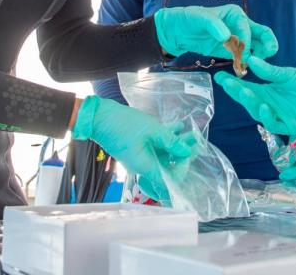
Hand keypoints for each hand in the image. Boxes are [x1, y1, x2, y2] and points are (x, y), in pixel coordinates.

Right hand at [72, 96, 195, 199]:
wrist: (99, 117)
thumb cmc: (122, 125)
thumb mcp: (151, 130)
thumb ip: (170, 141)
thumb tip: (187, 151)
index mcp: (145, 166)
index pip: (169, 179)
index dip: (182, 168)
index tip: (188, 153)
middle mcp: (144, 164)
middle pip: (168, 165)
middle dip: (183, 154)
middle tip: (196, 142)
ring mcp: (140, 155)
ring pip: (163, 153)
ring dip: (177, 143)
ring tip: (191, 132)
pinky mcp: (137, 146)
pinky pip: (156, 144)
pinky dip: (167, 136)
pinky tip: (178, 125)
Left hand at [154, 5, 277, 59]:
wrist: (177, 31)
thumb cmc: (188, 19)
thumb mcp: (199, 18)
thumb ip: (213, 25)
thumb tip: (227, 36)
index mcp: (235, 14)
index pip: (248, 28)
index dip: (247, 41)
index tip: (243, 53)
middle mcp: (240, 25)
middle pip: (262, 34)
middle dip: (267, 45)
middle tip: (265, 57)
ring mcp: (237, 38)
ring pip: (256, 47)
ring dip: (258, 57)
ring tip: (249, 66)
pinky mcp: (231, 50)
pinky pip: (243, 57)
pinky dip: (245, 64)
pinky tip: (241, 71)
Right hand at [214, 57, 295, 134]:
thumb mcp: (287, 74)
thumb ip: (269, 71)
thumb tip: (251, 59)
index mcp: (266, 91)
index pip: (245, 88)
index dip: (232, 84)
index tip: (219, 77)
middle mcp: (268, 104)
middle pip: (248, 101)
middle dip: (237, 93)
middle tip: (229, 83)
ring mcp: (277, 115)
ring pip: (258, 112)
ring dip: (251, 104)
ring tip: (246, 93)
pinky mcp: (288, 125)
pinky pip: (274, 124)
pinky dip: (267, 116)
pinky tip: (263, 106)